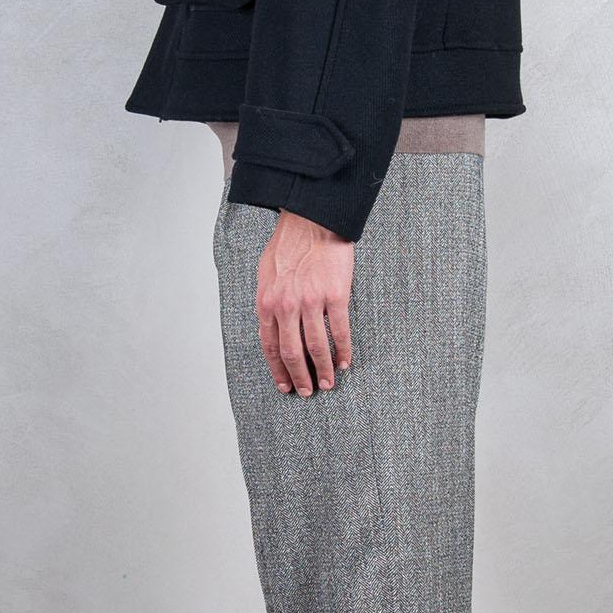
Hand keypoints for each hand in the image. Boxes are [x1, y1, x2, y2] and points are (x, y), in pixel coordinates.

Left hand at [255, 209, 353, 394]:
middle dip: (300, 377)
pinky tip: (346, 362)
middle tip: (308, 392)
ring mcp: (310, 302)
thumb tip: (271, 327)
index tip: (285, 386)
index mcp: (267, 302)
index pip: (269, 346)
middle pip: (292, 353)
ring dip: (324, 370)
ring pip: (316, 347)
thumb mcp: (266, 274)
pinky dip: (343, 351)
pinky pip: (340, 332)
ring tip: (328, 383)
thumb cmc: (289, 245)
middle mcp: (286, 306)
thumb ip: (268, 302)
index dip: (278, 370)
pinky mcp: (334, 296)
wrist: (312, 221)